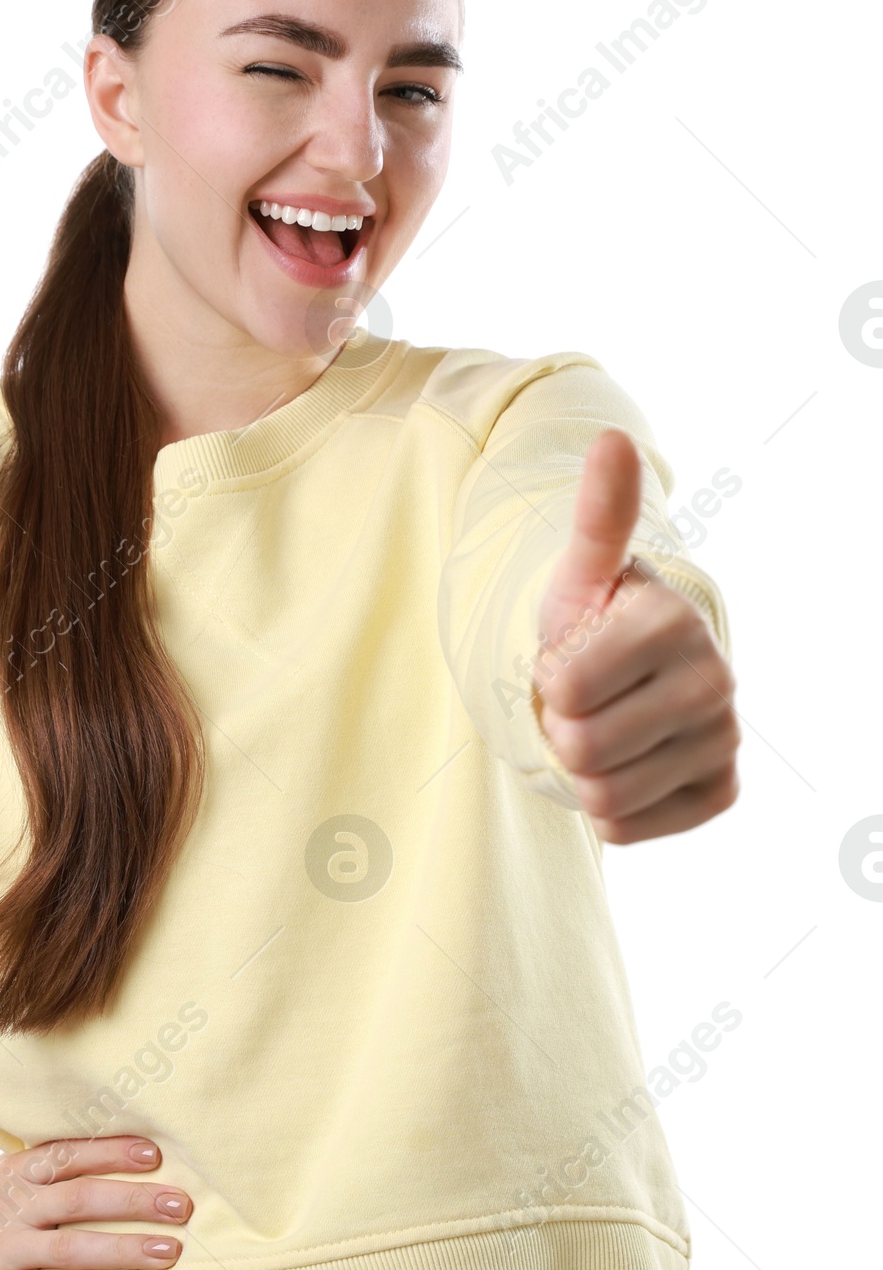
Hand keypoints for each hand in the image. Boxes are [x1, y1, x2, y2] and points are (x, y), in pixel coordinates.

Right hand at [0, 1136, 190, 1269]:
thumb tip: (102, 1150)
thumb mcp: (1, 1177)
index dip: (113, 1153)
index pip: (71, 1155)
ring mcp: (6, 1249)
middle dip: (135, 1200)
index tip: (155, 1156)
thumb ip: (44, 1166)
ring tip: (170, 1252)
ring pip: (72, 1248)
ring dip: (125, 1249)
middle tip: (181, 1204)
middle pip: (81, 1198)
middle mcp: (15, 1206)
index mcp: (17, 1172)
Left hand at [534, 428, 739, 844]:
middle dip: (562, 727)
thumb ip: (596, 515)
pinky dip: (610, 806)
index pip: (562, 688)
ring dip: (582, 769)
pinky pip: (626, 829)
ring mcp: (723, 740)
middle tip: (584, 699)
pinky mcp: (720, 791)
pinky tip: (627, 762)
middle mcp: (716, 681)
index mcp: (673, 623)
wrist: (630, 675)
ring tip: (603, 726)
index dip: (546, 677)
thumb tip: (611, 440)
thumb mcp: (580, 572)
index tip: (570, 657)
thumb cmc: (592, 620)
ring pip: (601, 795)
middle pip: (580, 748)